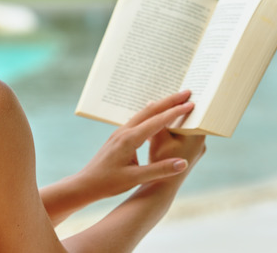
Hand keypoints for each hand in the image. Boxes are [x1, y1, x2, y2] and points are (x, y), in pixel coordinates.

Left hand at [74, 90, 200, 200]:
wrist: (85, 184)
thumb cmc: (108, 183)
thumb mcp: (135, 178)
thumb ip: (160, 170)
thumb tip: (183, 163)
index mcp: (130, 139)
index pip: (157, 121)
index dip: (175, 112)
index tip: (191, 104)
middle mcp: (124, 131)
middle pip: (151, 110)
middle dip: (170, 101)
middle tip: (187, 92)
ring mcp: (120, 132)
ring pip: (143, 113)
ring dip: (160, 105)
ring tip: (176, 101)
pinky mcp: (118, 137)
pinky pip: (138, 120)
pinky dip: (151, 114)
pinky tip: (156, 116)